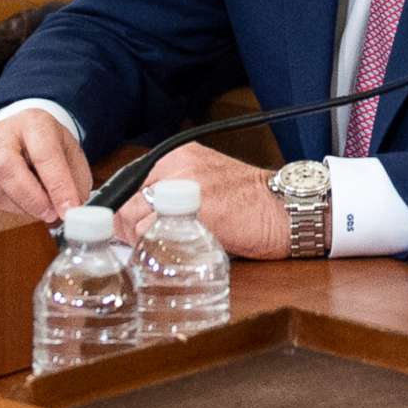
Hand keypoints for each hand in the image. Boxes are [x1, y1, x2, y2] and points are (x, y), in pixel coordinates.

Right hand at [0, 108, 90, 222]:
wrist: (23, 140)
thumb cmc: (47, 150)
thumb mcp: (71, 157)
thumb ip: (74, 183)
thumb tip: (73, 211)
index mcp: (33, 122)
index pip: (44, 154)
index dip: (58, 186)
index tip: (68, 209)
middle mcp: (0, 132)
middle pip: (5, 167)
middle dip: (30, 199)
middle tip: (49, 214)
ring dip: (16, 209)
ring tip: (35, 208)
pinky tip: (13, 205)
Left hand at [112, 144, 288, 258]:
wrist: (284, 209)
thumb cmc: (249, 202)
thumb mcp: (205, 181)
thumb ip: (173, 188)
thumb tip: (136, 213)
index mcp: (177, 154)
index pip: (127, 181)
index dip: (123, 209)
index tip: (126, 227)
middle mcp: (177, 164)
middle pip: (125, 200)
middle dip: (126, 227)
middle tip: (139, 245)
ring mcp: (184, 186)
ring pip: (133, 218)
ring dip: (139, 240)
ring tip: (159, 248)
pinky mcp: (193, 211)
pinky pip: (153, 234)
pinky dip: (155, 248)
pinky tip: (170, 252)